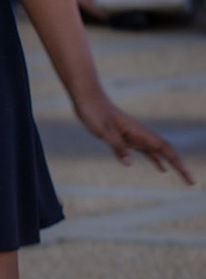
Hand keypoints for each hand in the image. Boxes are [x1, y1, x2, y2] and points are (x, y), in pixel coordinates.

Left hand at [74, 94, 193, 184]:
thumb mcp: (103, 130)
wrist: (87, 96)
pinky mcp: (125, 137)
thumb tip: (129, 163)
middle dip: (179, 166)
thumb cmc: (94, 111)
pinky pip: (145, 151)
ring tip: (183, 177)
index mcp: (138, 132)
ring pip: (158, 152)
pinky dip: (155, 159)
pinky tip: (161, 168)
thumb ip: (117, 145)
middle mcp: (140, 134)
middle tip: (191, 182)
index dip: (177, 163)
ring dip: (171, 164)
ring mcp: (133, 135)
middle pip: (166, 152)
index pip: (164, 149)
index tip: (187, 176)